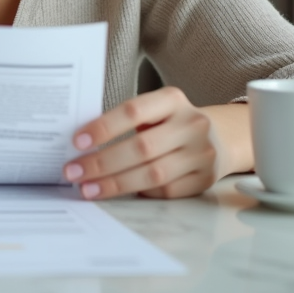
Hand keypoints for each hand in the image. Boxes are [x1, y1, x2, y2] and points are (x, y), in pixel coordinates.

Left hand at [61, 87, 252, 199]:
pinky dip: (140, 192)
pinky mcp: (205, 179)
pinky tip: (119, 192)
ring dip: (115, 183)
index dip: (104, 127)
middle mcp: (191, 124)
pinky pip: (166, 191)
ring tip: (88, 188)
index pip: (133, 111)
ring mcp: (202, 154)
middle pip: (141, 147)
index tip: (77, 142)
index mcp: (172, 100)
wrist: (219, 138)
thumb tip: (81, 145)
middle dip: (102, 163)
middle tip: (74, 172)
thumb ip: (124, 120)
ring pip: (152, 174)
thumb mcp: (154, 110)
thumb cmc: (170, 123)